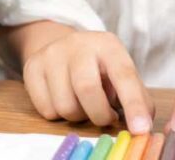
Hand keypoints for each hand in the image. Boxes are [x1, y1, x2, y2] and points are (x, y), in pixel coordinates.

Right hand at [22, 30, 153, 133]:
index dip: (133, 105)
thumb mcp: (120, 72)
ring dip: (78, 117)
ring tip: (83, 105)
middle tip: (106, 118)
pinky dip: (59, 115)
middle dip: (99, 115)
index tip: (140, 129)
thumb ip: (136, 97)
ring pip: (65, 106)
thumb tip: (142, 125)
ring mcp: (51, 55)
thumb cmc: (99, 66)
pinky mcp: (31, 68)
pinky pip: (46, 110)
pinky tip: (65, 100)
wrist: (61, 45)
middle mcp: (77, 44)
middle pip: (87, 89)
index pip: (123, 75)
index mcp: (107, 45)